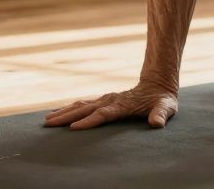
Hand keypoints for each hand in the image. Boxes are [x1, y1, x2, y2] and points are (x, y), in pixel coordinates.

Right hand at [42, 82, 178, 129]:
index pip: (103, 114)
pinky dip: (69, 109)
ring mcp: (105, 99)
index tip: (73, 128)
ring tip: (47, 120)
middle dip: (66, 117)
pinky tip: (58, 114)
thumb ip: (161, 114)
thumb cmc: (162, 100)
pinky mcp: (103, 100)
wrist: (157, 84)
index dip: (89, 121)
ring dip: (64, 112)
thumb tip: (156, 124)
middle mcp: (111, 100)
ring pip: (80, 105)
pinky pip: (82, 105)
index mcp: (123, 105)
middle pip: (85, 109)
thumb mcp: (166, 107)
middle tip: (48, 124)